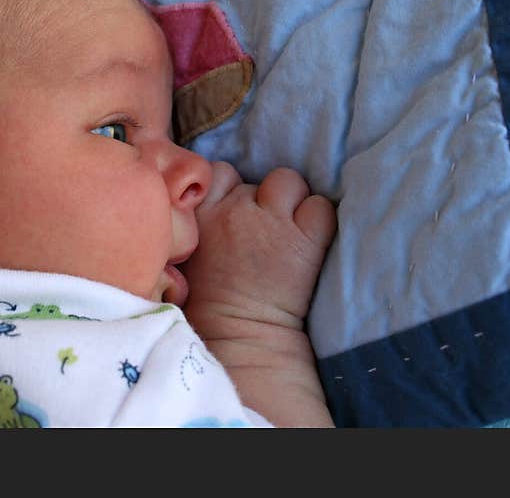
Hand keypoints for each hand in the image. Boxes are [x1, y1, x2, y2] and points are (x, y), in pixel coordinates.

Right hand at [182, 163, 336, 333]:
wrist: (240, 338)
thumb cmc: (210, 301)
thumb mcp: (189, 249)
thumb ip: (201, 218)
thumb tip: (224, 196)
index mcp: (201, 214)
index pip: (220, 171)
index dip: (232, 188)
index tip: (237, 212)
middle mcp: (234, 211)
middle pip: (257, 179)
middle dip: (262, 200)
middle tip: (263, 234)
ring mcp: (271, 223)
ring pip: (289, 182)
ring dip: (292, 202)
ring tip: (288, 233)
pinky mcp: (304, 241)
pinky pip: (320, 207)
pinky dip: (319, 221)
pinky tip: (311, 242)